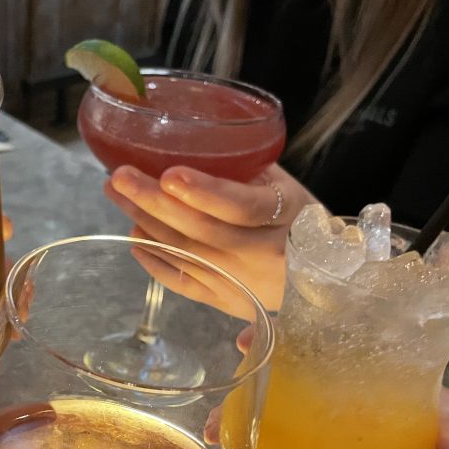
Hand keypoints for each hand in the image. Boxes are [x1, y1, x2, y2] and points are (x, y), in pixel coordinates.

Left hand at [106, 162, 316, 310]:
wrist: (330, 279)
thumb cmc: (304, 222)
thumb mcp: (290, 188)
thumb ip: (249, 170)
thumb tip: (192, 146)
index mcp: (287, 218)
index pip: (241, 207)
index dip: (204, 191)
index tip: (169, 174)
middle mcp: (262, 256)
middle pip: (201, 231)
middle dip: (154, 203)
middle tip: (120, 177)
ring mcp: (241, 283)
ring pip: (186, 254)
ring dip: (146, 224)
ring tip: (117, 195)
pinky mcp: (226, 302)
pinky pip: (183, 283)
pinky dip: (155, 261)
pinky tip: (134, 238)